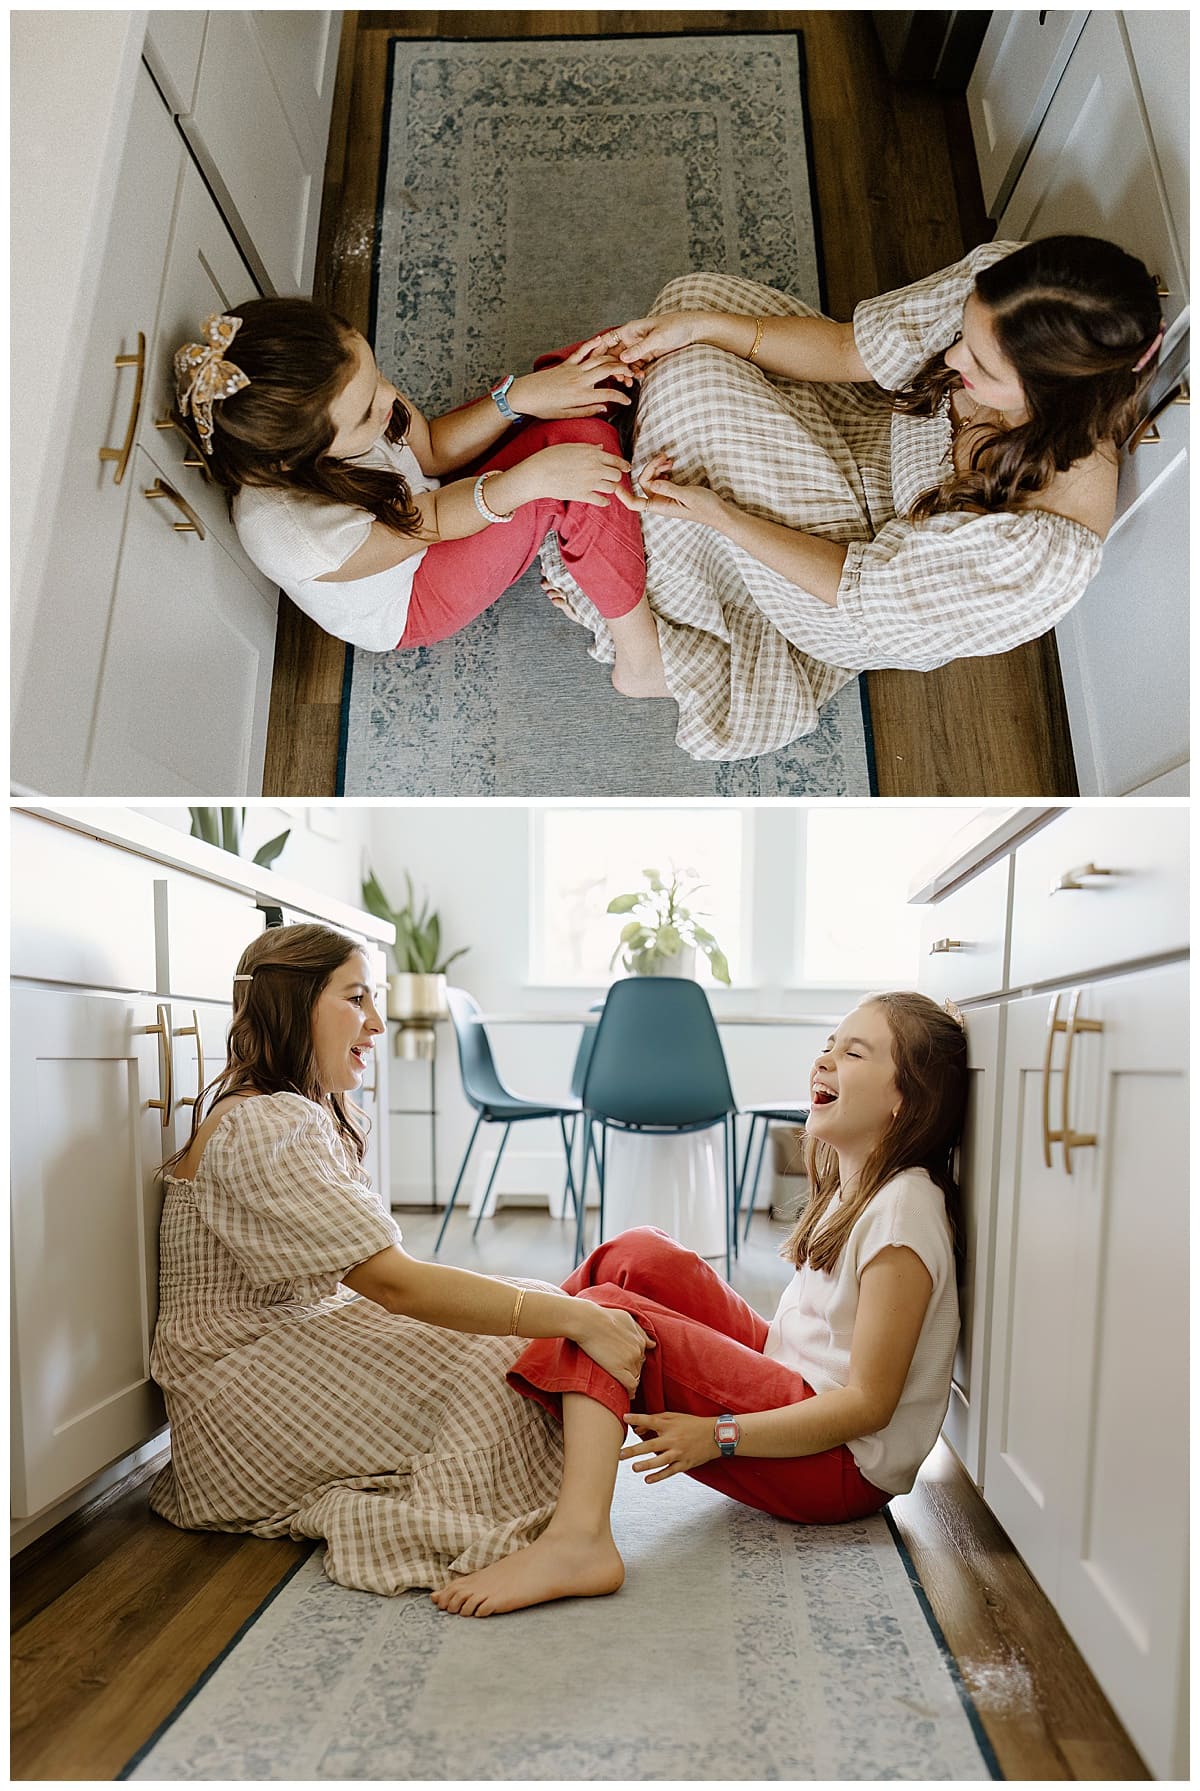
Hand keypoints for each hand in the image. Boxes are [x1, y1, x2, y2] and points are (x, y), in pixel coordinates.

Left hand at [510, 343, 637, 419]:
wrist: (525, 394)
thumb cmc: (544, 408)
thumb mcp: (566, 415)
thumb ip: (587, 411)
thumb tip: (604, 408)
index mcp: (581, 395)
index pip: (608, 395)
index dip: (621, 398)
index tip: (628, 401)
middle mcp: (579, 380)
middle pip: (608, 370)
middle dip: (623, 370)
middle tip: (632, 374)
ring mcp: (573, 369)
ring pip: (599, 359)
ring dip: (613, 359)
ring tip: (623, 361)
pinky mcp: (566, 363)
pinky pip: (582, 351)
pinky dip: (593, 344)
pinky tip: (602, 340)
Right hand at [518, 441, 632, 507]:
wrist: (538, 474)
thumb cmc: (550, 457)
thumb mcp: (570, 446)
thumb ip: (588, 447)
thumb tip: (600, 448)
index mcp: (592, 454)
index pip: (616, 460)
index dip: (623, 465)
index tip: (626, 468)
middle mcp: (595, 468)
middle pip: (616, 475)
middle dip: (615, 476)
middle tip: (611, 478)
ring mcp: (590, 483)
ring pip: (611, 488)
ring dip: (609, 488)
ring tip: (604, 487)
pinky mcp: (584, 496)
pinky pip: (602, 501)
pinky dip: (604, 501)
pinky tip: (602, 500)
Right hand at [575, 1305, 654, 1393]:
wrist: (589, 1321)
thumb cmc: (604, 1316)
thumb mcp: (627, 1318)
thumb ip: (640, 1331)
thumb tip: (652, 1343)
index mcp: (640, 1340)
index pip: (642, 1356)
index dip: (634, 1360)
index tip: (627, 1364)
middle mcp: (638, 1351)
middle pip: (639, 1366)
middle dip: (632, 1370)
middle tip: (621, 1373)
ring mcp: (629, 1361)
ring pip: (636, 1376)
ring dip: (631, 1380)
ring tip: (622, 1384)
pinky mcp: (619, 1370)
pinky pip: (631, 1385)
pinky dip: (631, 1391)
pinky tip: (628, 1394)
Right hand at [577, 311, 709, 374]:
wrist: (694, 329)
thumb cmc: (676, 327)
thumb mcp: (657, 338)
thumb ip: (639, 349)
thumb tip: (622, 359)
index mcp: (630, 330)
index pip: (607, 340)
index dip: (597, 351)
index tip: (592, 364)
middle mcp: (632, 338)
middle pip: (613, 354)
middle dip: (612, 367)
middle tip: (615, 378)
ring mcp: (639, 348)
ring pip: (624, 363)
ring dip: (624, 373)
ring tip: (628, 382)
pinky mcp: (648, 356)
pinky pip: (636, 367)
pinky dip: (635, 374)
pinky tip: (638, 380)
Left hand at [612, 452, 724, 525]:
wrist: (718, 511)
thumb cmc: (704, 507)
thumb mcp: (686, 495)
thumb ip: (668, 489)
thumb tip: (651, 483)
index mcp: (659, 506)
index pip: (634, 502)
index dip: (623, 495)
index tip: (615, 484)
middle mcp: (659, 502)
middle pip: (643, 483)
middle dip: (650, 468)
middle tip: (664, 457)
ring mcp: (664, 497)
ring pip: (651, 479)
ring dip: (657, 467)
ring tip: (669, 460)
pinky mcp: (671, 492)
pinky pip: (659, 479)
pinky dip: (663, 470)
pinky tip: (670, 466)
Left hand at [619, 1410, 720, 1482]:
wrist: (715, 1436)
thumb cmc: (692, 1424)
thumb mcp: (674, 1417)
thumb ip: (655, 1421)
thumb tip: (636, 1429)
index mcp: (669, 1425)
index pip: (651, 1421)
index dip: (637, 1419)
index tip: (624, 1418)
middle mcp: (673, 1439)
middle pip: (651, 1445)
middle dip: (634, 1450)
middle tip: (620, 1454)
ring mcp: (679, 1453)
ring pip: (660, 1461)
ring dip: (646, 1465)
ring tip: (633, 1468)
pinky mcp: (684, 1464)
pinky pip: (670, 1472)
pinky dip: (659, 1476)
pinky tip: (648, 1480)